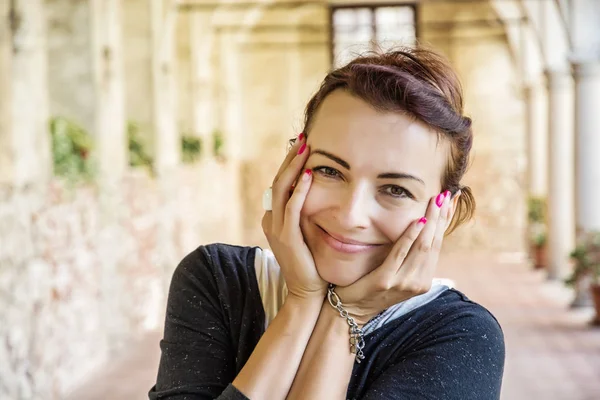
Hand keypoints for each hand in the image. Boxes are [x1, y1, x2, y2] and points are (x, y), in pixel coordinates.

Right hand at [262, 135, 327, 299]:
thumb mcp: (307, 234)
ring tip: (305, 147)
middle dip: (290, 158)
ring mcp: (276, 229)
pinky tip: (309, 174)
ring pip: (282, 190)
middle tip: (303, 137)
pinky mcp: (287, 238)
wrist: (308, 293)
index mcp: (274, 218)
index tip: (302, 145)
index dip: (290, 163)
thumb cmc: (312, 264)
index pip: (281, 184)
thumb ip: (306, 214)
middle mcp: (271, 220)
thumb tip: (319, 192)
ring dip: (294, 167)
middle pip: (279, 181)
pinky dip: (300, 190)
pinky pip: (292, 209)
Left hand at [335, 190, 459, 325]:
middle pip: (433, 243)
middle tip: (445, 195)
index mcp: (422, 280)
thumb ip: (409, 256)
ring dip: (430, 222)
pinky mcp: (385, 281)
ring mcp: (403, 283)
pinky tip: (417, 221)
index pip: (437, 245)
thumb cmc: (372, 287)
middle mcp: (417, 282)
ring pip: (422, 247)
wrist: (350, 310)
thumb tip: (420, 228)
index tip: (450, 201)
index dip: (444, 223)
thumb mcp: (397, 273)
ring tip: (435, 202)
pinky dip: (410, 237)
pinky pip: (400, 254)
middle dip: (440, 218)